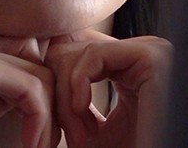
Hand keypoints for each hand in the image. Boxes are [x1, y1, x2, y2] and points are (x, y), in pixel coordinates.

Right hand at [0, 34, 58, 147]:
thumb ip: (3, 90)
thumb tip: (47, 74)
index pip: (21, 51)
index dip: (38, 91)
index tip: (40, 131)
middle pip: (32, 55)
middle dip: (48, 98)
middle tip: (46, 140)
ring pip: (37, 71)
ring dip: (48, 115)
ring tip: (39, 146)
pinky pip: (31, 86)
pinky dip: (41, 119)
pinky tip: (30, 144)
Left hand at [45, 30, 172, 147]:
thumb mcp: (89, 128)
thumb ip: (68, 102)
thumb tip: (37, 76)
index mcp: (127, 66)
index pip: (72, 54)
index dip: (57, 90)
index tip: (61, 131)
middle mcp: (139, 53)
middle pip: (72, 49)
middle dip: (60, 95)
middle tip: (70, 137)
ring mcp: (148, 51)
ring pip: (78, 52)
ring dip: (67, 99)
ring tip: (79, 136)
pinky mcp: (150, 55)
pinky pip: (92, 55)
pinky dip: (76, 84)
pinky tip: (81, 110)